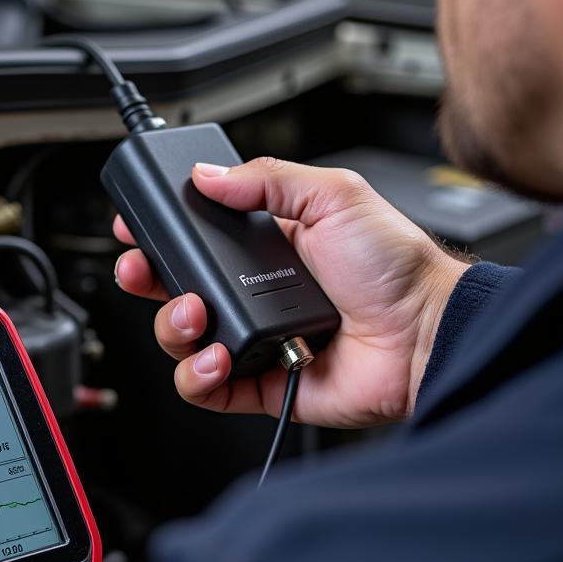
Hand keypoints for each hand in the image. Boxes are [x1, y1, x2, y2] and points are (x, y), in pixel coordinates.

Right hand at [114, 157, 468, 428]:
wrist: (426, 333)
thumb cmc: (396, 267)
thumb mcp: (333, 196)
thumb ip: (268, 178)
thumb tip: (209, 174)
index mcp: (268, 245)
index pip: (196, 238)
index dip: (161, 233)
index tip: (137, 225)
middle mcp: (255, 293)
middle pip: (176, 287)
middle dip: (148, 278)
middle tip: (142, 269)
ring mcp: (256, 339)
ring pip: (183, 338)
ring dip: (173, 325)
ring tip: (196, 314)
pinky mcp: (261, 383)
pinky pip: (206, 387)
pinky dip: (197, 375)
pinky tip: (218, 356)